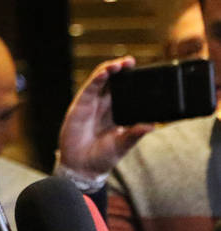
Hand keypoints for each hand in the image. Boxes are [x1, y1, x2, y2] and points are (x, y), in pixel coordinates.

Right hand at [57, 57, 153, 175]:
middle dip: (119, 70)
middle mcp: (103, 106)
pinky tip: (103, 73)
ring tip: (118, 64)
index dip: (130, 79)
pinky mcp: (78, 107)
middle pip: (111, 82)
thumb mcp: (123, 145)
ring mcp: (90, 105)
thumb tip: (152, 125)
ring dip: (107, 71)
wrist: (83, 168)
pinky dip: (95, 80)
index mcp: (115, 113)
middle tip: (130, 61)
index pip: (124, 91)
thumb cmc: (102, 157)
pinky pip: (88, 90)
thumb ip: (134, 134)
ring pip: (99, 82)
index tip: (141, 70)